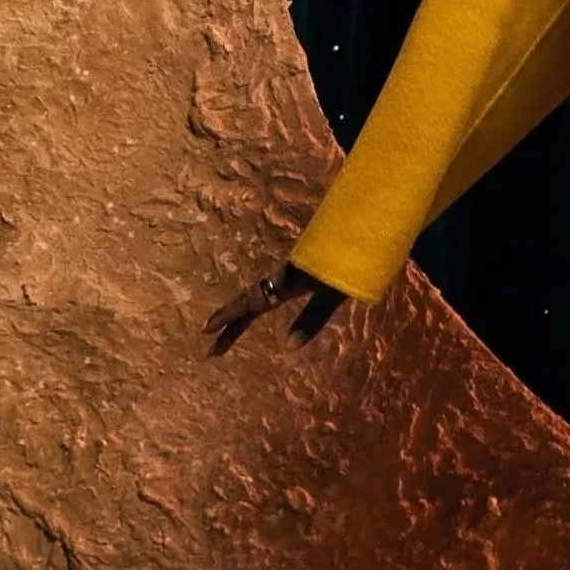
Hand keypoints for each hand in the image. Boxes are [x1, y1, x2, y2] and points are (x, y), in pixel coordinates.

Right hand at [204, 260, 347, 354]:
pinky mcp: (307, 268)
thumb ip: (313, 317)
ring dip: (243, 311)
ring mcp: (295, 270)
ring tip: (229, 327)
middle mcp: (286, 274)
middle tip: (211, 345)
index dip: (228, 316)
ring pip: (261, 292)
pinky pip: (274, 288)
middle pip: (251, 298)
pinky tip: (265, 305)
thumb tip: (288, 347)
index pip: (251, 301)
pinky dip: (261, 301)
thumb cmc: (350, 259)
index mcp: (287, 279)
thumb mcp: (333, 291)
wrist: (364, 222)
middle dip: (231, 321)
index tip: (204, 330)